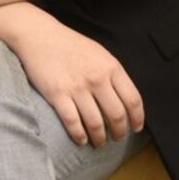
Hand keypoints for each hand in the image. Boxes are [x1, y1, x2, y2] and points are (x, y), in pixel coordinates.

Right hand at [9, 16, 143, 147]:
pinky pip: (73, 123)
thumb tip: (124, 97)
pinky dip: (79, 136)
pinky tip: (81, 140)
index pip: (132, 99)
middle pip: (116, 114)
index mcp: (112, 67)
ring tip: (100, 143)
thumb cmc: (72, 46)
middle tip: (117, 139)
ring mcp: (77, 87)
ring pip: (95, 123)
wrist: (41, 36)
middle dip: (119, 131)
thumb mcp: (100, 54)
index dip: (137, 118)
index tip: (136, 128)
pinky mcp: (57, 95)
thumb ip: (112, 74)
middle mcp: (98, 78)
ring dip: (99, 138)